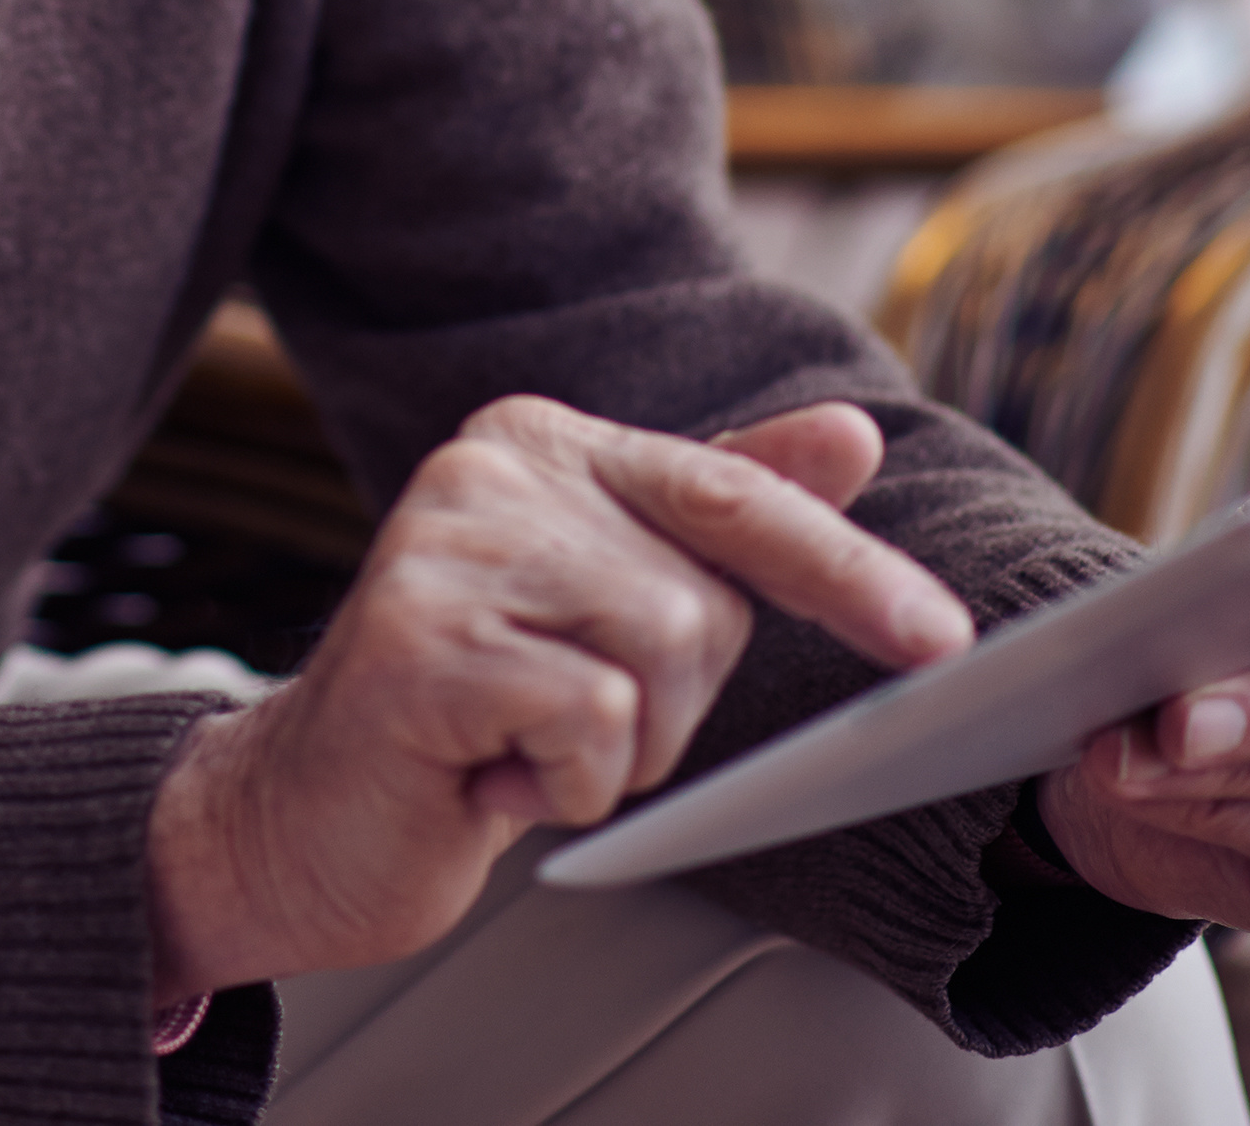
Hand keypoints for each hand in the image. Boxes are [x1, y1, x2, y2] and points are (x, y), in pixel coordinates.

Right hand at [145, 396, 972, 999]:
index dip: (847, 570)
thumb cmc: (471, 716)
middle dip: (666, 704)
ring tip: (519, 744)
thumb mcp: (611, 604)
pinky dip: (564, 784)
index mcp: (541, 439)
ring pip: (659, 661)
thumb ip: (720, 517)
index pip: (733, 496)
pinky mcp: (418, 641)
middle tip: (558, 721)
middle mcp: (487, 466)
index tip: (943, 640)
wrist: (307, 815)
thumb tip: (850, 434)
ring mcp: (444, 544)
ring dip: (616, 750)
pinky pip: (593, 723)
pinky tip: (485, 772)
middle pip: (701, 603)